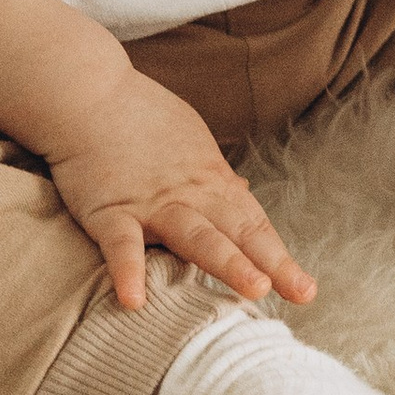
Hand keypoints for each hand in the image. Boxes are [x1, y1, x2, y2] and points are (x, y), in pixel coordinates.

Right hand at [43, 63, 317, 312]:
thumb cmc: (140, 118)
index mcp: (211, 182)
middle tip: (300, 292)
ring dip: (226, 261)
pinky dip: (128, 271)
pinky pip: (120, 245)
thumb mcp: (192, 144)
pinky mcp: (109, 210)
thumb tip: (244, 192)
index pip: (253, 224)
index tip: (305, 290)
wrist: (89, 93)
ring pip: (195, 235)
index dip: (280, 257)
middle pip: (238, 232)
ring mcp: (151, 204)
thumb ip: (216, 176)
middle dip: (271, 263)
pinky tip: (135, 301)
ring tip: (254, 290)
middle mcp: (190, 195)